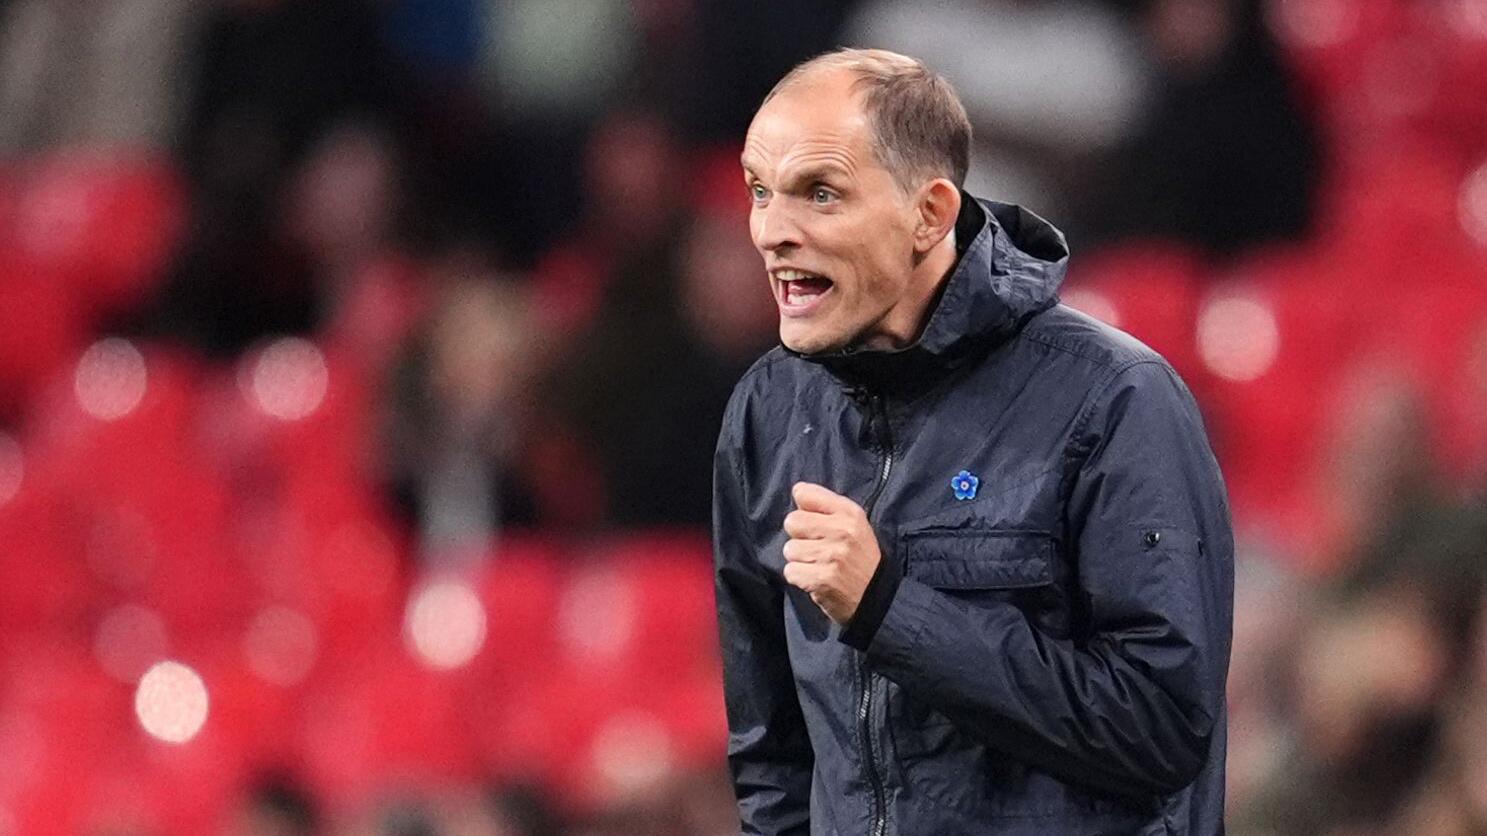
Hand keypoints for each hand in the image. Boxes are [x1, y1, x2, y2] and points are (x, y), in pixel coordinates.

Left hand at [781, 482, 880, 623]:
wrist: (877, 598)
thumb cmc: (861, 559)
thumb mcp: (855, 525)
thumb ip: (827, 507)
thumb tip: (797, 492)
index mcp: (849, 513)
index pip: (805, 494)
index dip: (804, 509)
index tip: (814, 522)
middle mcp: (841, 531)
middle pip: (792, 521)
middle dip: (800, 536)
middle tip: (817, 548)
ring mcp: (831, 555)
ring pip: (790, 549)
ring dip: (800, 560)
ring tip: (818, 565)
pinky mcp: (821, 579)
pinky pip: (790, 571)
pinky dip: (800, 578)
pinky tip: (816, 579)